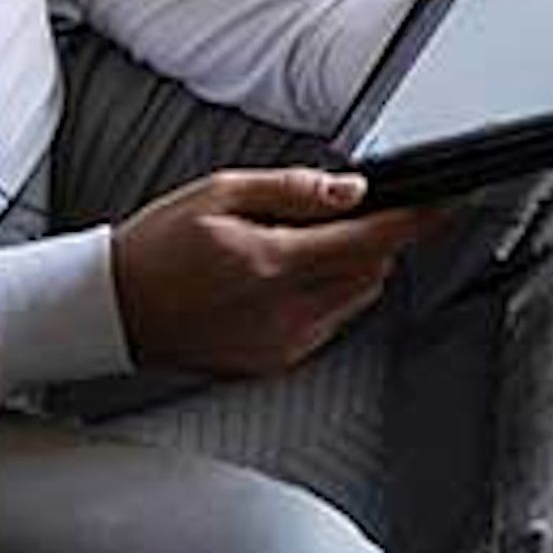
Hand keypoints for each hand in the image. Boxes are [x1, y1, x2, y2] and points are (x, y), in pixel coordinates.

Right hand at [111, 166, 442, 378]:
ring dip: (354, 267)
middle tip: (346, 213)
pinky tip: (284, 279)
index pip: (369, 239)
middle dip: (376, 238)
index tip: (441, 205)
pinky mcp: (275, 362)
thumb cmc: (157, 247)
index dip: (414, 221)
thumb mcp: (220, 193)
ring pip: (357, 297)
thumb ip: (293, 190)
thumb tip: (352, 190)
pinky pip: (330, 322)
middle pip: (372, 270)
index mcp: (270, 263)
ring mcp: (282, 343)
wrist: (111, 309)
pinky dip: (328, 296)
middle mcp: (283, 311)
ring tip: (299, 245)